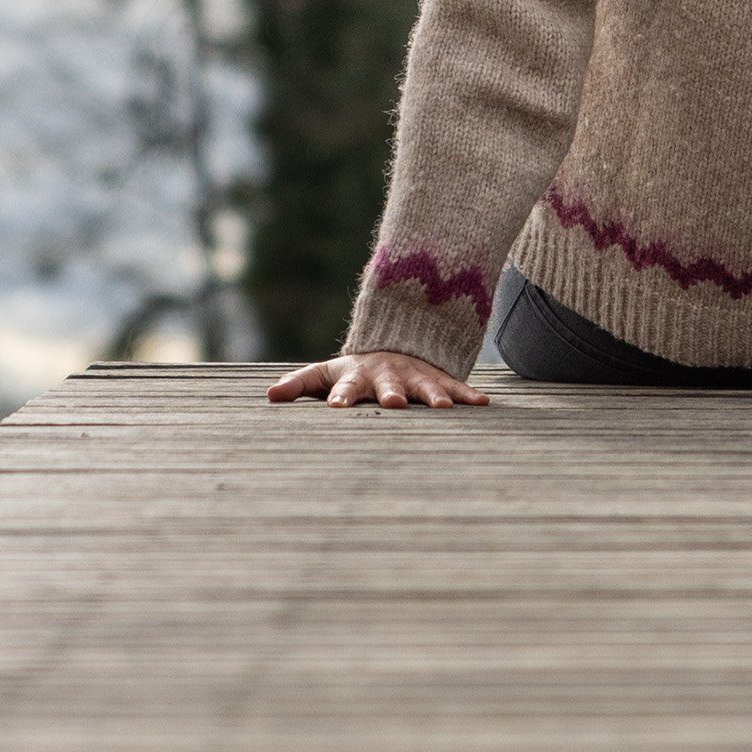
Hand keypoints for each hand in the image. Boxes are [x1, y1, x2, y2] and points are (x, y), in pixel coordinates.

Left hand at [267, 352, 488, 408]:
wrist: (393, 342)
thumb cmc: (351, 371)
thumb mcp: (324, 374)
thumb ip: (299, 384)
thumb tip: (269, 396)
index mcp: (355, 376)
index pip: (344, 387)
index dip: (340, 397)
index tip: (335, 408)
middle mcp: (386, 375)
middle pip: (387, 384)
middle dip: (391, 393)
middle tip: (394, 404)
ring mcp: (414, 375)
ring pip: (425, 385)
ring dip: (433, 396)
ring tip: (443, 409)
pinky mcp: (437, 378)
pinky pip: (454, 386)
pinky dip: (468, 395)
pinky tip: (482, 404)